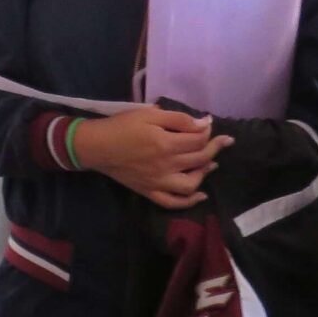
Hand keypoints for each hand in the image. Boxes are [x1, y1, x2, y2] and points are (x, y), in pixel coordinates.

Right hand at [73, 108, 233, 210]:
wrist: (96, 146)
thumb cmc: (121, 126)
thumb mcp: (149, 114)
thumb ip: (178, 119)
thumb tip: (204, 124)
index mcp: (166, 144)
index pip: (198, 140)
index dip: (209, 131)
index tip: (209, 125)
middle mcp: (165, 166)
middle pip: (199, 159)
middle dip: (214, 148)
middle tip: (222, 141)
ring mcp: (158, 182)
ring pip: (191, 184)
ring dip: (205, 173)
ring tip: (210, 163)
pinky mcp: (149, 191)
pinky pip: (173, 202)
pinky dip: (189, 201)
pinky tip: (200, 195)